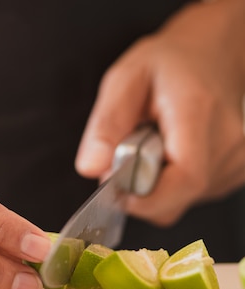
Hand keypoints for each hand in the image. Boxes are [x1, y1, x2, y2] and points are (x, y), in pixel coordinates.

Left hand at [75, 0, 244, 225]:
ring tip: (154, 145)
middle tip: (127, 155)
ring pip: (182, 201)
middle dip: (140, 190)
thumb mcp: (124, 79)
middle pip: (178, 198)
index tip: (115, 192)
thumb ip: (106, 124)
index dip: (146, 198)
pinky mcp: (236, 171)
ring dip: (155, 184)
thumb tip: (92, 167)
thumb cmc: (168, 64)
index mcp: (200, 112)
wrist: (211, 53)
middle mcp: (228, 140)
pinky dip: (171, 183)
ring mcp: (237, 158)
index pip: (185, 178)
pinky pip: (192, 195)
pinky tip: (171, 152)